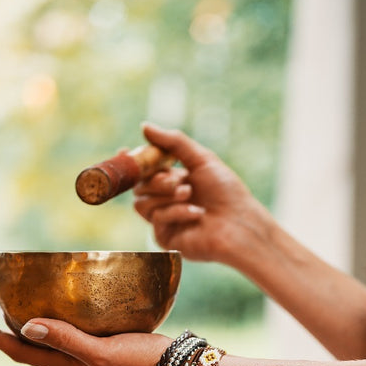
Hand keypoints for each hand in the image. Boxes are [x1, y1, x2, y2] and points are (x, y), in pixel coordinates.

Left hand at [0, 319, 170, 365]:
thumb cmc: (141, 362)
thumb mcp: (101, 352)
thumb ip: (67, 340)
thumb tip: (27, 326)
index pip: (23, 353)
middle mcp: (75, 363)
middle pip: (33, 348)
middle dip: (11, 332)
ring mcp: (91, 356)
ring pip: (52, 341)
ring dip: (34, 326)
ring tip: (23, 306)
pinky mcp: (107, 345)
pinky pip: (73, 332)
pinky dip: (61, 320)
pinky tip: (70, 305)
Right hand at [133, 122, 276, 267]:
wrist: (240, 223)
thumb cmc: (226, 192)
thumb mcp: (201, 159)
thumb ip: (173, 142)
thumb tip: (144, 126)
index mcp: (173, 181)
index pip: (144, 171)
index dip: (133, 162)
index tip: (125, 150)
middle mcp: (166, 201)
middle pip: (139, 186)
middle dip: (156, 179)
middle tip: (178, 179)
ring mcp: (165, 220)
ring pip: (142, 203)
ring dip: (166, 195)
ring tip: (189, 194)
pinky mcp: (165, 238)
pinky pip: (156, 219)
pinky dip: (176, 212)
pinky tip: (197, 214)